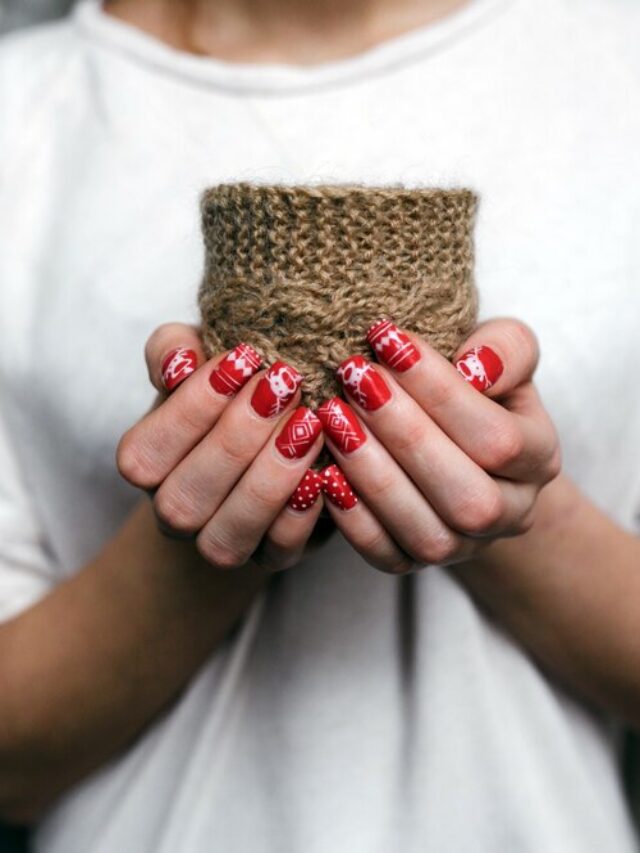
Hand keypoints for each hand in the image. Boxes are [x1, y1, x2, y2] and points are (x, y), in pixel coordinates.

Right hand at [116, 323, 327, 571]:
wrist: (267, 440)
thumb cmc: (227, 392)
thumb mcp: (198, 357)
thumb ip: (175, 348)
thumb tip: (180, 361)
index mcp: (147, 465)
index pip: (145, 452)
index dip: (191, 408)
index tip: (242, 359)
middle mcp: (175, 513)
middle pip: (184, 498)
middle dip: (236, 439)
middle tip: (283, 387)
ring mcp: (222, 542)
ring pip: (227, 536)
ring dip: (269, 479)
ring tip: (308, 425)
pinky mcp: (272, 557)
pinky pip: (279, 552)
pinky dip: (300, 516)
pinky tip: (323, 472)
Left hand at [315, 317, 560, 573]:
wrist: (457, 444)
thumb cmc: (475, 389)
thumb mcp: (501, 356)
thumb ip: (504, 349)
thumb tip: (476, 365)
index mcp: (538, 460)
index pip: (498, 439)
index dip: (441, 392)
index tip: (388, 340)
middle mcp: (511, 514)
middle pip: (466, 494)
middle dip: (404, 433)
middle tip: (355, 378)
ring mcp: (464, 546)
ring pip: (427, 533)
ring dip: (373, 474)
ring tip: (334, 417)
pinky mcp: (415, 563)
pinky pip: (387, 557)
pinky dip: (353, 518)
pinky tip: (325, 471)